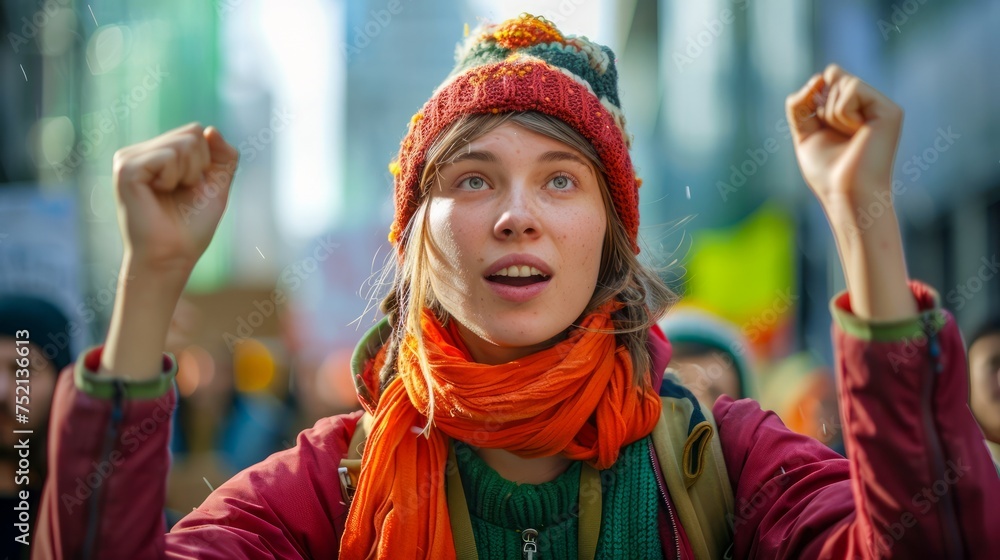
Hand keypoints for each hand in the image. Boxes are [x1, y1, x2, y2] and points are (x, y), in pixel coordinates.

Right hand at [112, 122, 238, 274]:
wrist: (173, 255)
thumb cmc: (192, 226)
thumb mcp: (217, 185)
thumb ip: (223, 156)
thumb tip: (212, 129)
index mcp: (157, 153)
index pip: (196, 131)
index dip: (207, 161)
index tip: (192, 187)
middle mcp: (139, 152)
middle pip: (192, 133)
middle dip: (200, 167)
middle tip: (181, 192)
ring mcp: (129, 159)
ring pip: (183, 143)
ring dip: (188, 174)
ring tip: (170, 194)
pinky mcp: (126, 169)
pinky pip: (168, 156)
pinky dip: (174, 178)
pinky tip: (158, 194)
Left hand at [786, 65, 915, 319]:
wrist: (844, 192)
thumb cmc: (827, 171)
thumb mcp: (805, 133)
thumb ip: (801, 104)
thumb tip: (819, 77)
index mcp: (852, 109)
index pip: (826, 79)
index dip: (813, 100)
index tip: (819, 128)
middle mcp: (869, 104)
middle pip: (831, 76)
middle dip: (821, 108)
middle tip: (836, 137)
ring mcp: (881, 106)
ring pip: (841, 81)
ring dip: (831, 113)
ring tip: (848, 137)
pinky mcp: (889, 109)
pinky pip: (853, 88)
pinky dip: (843, 114)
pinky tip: (857, 133)